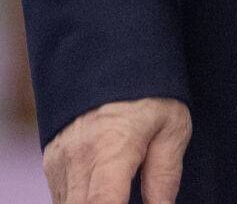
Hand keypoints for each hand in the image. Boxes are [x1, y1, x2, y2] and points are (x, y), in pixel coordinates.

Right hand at [43, 97, 189, 203]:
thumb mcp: (173, 128)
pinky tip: (109, 191)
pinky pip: (63, 198)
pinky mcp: (52, 164)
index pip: (103, 203)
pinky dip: (83, 201)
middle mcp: (77, 158)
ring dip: (94, 203)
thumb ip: (164, 177)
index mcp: (110, 148)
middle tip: (130, 193)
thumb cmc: (151, 93)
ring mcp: (59, 162)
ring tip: (123, 190)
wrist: (112, 59)